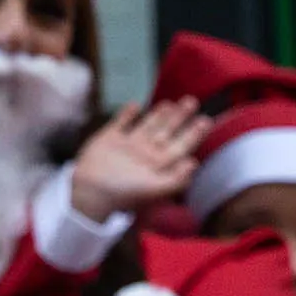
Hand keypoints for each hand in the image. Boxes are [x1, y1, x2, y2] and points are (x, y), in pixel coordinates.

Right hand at [67, 98, 212, 221]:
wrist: (90, 193)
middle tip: (192, 101)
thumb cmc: (124, 194)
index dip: (194, 133)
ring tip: (170, 103)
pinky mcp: (109, 139)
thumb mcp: (154, 190)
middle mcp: (146, 153)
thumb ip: (175, 179)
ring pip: (148, 125)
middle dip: (180, 118)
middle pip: (167, 132)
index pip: (181, 146)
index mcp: (159, 164)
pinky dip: (127, 114)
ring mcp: (127, 145)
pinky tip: (135, 104)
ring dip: (159, 114)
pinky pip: (121, 123)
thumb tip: (194, 163)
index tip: (206, 120)